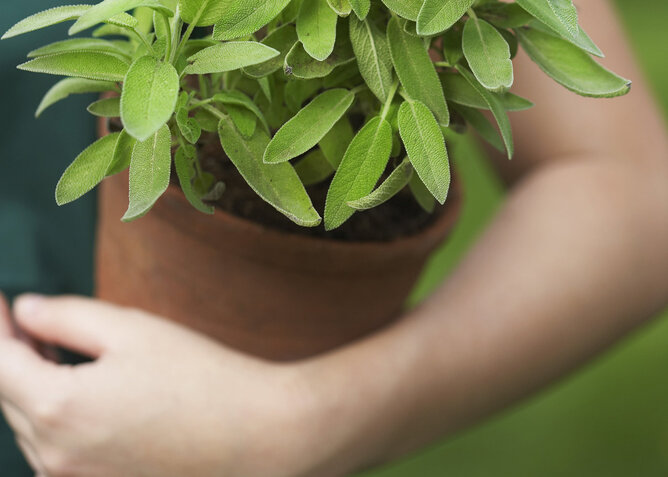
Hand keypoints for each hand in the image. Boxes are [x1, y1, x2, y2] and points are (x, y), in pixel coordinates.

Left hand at [0, 293, 323, 476]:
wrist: (258, 435)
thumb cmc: (201, 379)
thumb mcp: (133, 330)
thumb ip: (67, 317)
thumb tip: (26, 312)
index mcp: (58, 408)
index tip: (1, 302)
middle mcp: (55, 455)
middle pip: (7, 396)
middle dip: (10, 353)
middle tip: (23, 320)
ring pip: (29, 425)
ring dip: (29, 386)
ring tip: (49, 352)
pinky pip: (54, 449)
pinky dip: (53, 416)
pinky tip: (78, 392)